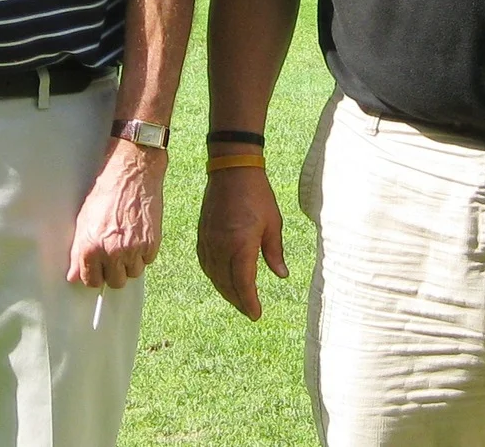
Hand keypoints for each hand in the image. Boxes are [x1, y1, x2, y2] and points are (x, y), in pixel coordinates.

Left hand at [69, 142, 163, 288]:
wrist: (132, 174)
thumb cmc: (106, 192)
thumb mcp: (84, 220)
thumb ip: (78, 252)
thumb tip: (73, 276)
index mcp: (90, 248)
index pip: (91, 281)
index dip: (95, 274)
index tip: (98, 268)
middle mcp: (111, 253)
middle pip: (115, 282)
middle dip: (114, 271)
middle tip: (114, 254)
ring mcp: (133, 250)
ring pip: (133, 273)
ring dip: (131, 262)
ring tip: (128, 241)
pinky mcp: (151, 244)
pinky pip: (148, 260)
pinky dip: (145, 251)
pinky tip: (139, 234)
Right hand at [197, 166, 287, 319]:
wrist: (232, 169)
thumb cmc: (257, 194)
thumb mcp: (273, 223)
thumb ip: (275, 252)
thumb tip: (282, 275)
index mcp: (241, 244)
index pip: (243, 283)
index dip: (249, 302)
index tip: (256, 314)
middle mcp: (221, 246)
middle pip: (227, 284)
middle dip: (238, 300)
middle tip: (249, 311)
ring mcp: (209, 241)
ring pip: (214, 276)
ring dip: (225, 291)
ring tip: (238, 299)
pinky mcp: (202, 234)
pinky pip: (205, 263)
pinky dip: (214, 276)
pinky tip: (221, 279)